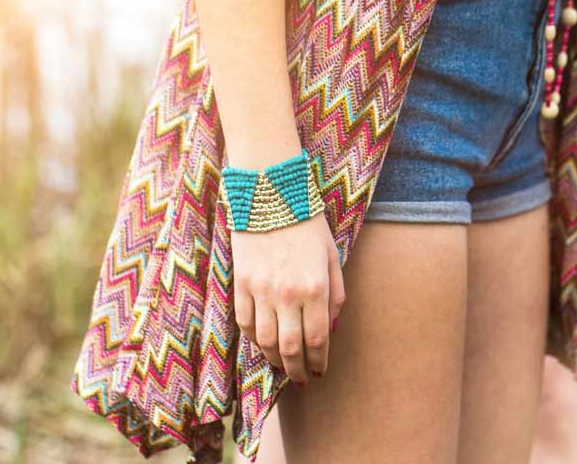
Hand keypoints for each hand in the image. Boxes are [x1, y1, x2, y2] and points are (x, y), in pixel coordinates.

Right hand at [232, 214, 345, 383]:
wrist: (271, 196)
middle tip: (301, 379)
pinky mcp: (241, 284)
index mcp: (315, 288)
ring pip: (264, 341)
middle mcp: (287, 294)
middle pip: (290, 348)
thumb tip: (330, 328)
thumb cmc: (308, 226)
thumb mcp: (332, 258)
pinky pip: (245, 323)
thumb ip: (335, 295)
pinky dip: (253, 339)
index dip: (319, 362)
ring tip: (283, 366)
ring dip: (274, 360)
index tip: (320, 372)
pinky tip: (262, 344)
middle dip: (297, 370)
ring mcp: (260, 290)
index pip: (318, 339)